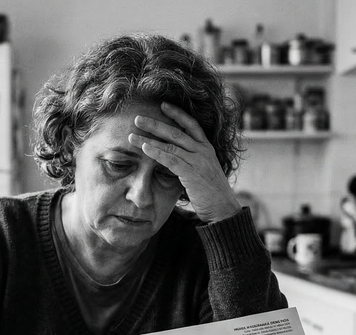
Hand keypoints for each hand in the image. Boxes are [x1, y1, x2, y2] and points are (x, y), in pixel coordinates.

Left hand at [128, 102, 240, 222]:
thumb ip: (190, 161)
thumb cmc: (210, 193)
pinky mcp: (192, 173)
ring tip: (132, 135)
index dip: (177, 113)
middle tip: (137, 118)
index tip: (163, 105)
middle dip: (155, 124)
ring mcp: (199, 161)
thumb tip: (172, 158)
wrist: (223, 209)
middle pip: (177, 131)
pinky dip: (157, 152)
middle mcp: (203, 151)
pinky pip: (171, 159)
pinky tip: (144, 149)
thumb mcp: (202, 171)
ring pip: (171, 144)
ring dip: (149, 139)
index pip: (192, 124)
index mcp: (207, 148)